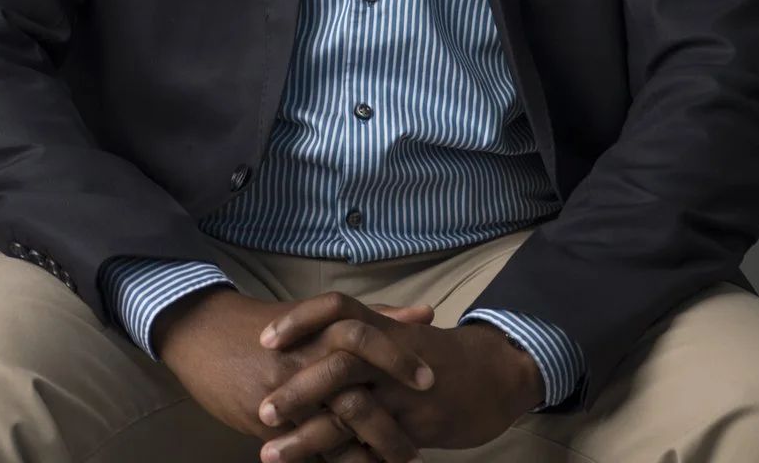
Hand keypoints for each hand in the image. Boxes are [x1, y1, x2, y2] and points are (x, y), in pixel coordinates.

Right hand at [153, 288, 436, 461]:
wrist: (202, 335)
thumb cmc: (267, 324)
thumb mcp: (319, 315)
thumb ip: (377, 315)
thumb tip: (426, 314)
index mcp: (318, 330)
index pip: (366, 341)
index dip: (399, 360)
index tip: (431, 380)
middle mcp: (302, 362)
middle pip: (354, 396)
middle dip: (389, 426)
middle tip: (418, 447)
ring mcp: (283, 395)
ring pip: (331, 433)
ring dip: (365, 454)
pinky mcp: (264, 422)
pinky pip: (305, 450)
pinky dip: (333, 462)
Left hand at [252, 295, 543, 460]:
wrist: (497, 375)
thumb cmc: (441, 354)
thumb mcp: (403, 334)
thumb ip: (366, 328)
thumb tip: (321, 323)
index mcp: (385, 329)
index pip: (338, 310)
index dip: (301, 320)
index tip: (264, 338)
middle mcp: (391, 359)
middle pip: (338, 365)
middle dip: (296, 389)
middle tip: (262, 410)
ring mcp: (406, 395)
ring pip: (351, 413)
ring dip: (308, 436)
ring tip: (271, 452)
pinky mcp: (417, 428)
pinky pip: (374, 446)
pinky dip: (344, 459)